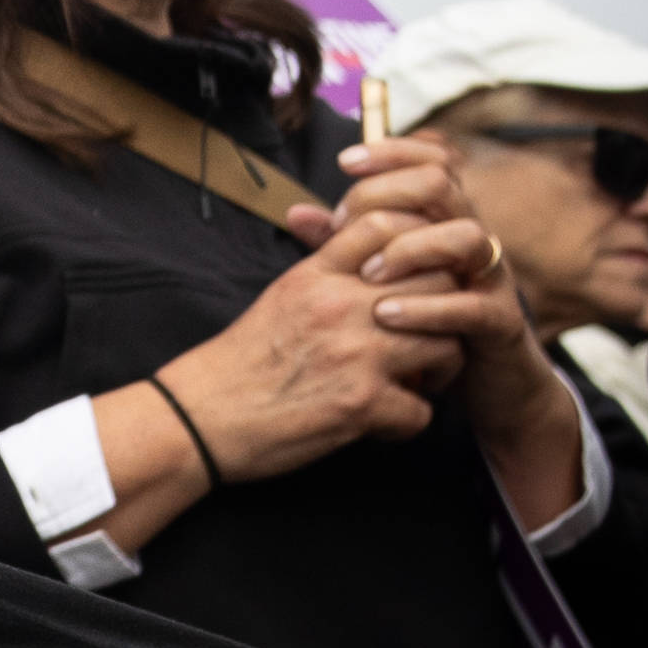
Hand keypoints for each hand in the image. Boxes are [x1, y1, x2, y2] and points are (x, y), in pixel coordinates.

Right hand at [154, 202, 474, 480]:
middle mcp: (340, 307)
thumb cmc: (237, 361)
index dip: (417, 247)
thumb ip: (326, 273)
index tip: (415, 276)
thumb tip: (371, 258)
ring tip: (419, 380)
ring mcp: (355, 356)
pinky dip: (410, 420)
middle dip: (447, 310)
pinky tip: (387, 421)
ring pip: (448, 345)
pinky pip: (423, 411)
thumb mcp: (280, 298)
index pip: (387, 227)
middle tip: (432, 334)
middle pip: (437, 283)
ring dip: (441, 369)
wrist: (199, 416)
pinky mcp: (361, 406)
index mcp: (316, 276)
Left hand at [308, 137, 584, 526]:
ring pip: (467, 236)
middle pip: (443, 185)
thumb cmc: (424, 322)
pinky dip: (426, 307)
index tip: (346, 161)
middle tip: (345, 225)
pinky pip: (472, 305)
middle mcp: (472, 240)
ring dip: (411, 248)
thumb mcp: (381, 279)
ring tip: (367, 274)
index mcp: (445, 221)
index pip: (432, 160)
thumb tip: (296, 212)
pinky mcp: (501, 323)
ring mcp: (491, 279)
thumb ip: (344, 245)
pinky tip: (384, 315)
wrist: (480, 384)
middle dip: (389, 195)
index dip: (394, 150)